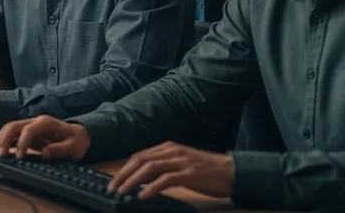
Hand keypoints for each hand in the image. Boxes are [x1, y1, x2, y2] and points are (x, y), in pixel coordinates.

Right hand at [0, 115, 90, 160]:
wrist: (78, 135)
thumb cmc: (76, 141)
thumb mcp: (73, 148)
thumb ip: (60, 150)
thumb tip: (45, 153)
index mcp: (45, 123)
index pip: (28, 130)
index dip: (22, 143)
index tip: (19, 157)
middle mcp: (35, 122)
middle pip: (14, 126)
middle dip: (4, 140)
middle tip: (0, 155)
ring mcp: (29, 126)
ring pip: (9, 129)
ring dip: (0, 141)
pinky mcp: (26, 134)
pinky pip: (10, 135)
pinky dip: (1, 142)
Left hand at [109, 141, 233, 199]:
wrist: (232, 171)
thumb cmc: (207, 170)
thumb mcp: (181, 162)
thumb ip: (164, 166)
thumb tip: (143, 178)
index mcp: (168, 147)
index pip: (139, 156)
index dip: (124, 168)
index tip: (114, 180)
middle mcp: (172, 151)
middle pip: (140, 160)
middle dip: (123, 174)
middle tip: (112, 188)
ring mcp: (181, 161)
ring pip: (149, 168)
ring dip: (133, 181)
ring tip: (123, 192)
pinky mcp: (189, 174)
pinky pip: (165, 180)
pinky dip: (152, 187)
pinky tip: (143, 195)